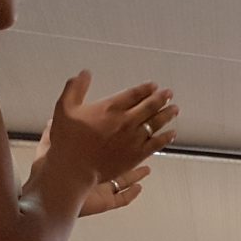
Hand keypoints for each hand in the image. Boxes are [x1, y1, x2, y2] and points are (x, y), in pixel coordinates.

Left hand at [34, 120, 153, 216]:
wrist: (48, 193)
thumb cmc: (47, 171)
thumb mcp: (48, 146)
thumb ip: (51, 134)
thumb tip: (51, 120)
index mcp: (84, 161)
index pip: (101, 150)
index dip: (111, 142)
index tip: (121, 132)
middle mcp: (94, 175)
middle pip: (116, 164)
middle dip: (128, 156)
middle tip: (142, 147)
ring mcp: (101, 190)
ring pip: (123, 181)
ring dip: (135, 175)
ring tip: (147, 169)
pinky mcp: (105, 202)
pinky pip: (122, 199)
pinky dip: (132, 194)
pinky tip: (140, 188)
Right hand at [43, 72, 178, 186]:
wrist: (75, 167)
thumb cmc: (68, 139)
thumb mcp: (65, 107)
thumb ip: (75, 88)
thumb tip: (85, 73)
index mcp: (110, 108)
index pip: (134, 95)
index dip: (146, 89)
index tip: (153, 86)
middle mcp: (126, 121)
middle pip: (149, 106)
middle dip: (161, 98)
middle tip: (169, 93)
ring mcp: (134, 139)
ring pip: (156, 123)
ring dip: (167, 115)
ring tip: (174, 109)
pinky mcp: (137, 154)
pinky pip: (156, 144)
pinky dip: (166, 137)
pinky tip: (172, 133)